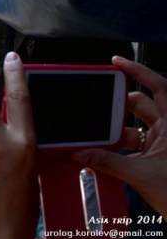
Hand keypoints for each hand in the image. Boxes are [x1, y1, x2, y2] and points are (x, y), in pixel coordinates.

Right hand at [70, 56, 166, 215]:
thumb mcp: (141, 176)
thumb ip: (107, 162)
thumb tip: (80, 153)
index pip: (159, 87)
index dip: (138, 70)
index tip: (116, 62)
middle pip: (140, 105)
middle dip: (116, 106)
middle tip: (96, 108)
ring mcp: (162, 145)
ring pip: (134, 126)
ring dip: (114, 131)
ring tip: (96, 138)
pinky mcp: (155, 158)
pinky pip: (132, 145)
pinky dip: (117, 147)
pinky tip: (103, 155)